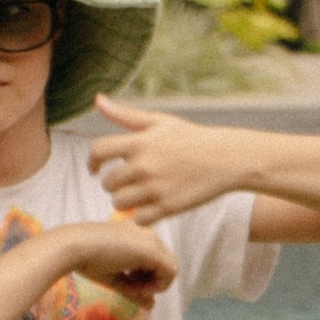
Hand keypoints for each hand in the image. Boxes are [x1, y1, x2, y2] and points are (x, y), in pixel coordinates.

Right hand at [58, 213, 177, 301]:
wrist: (72, 247)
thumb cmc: (85, 259)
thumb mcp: (114, 277)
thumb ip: (135, 290)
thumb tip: (151, 306)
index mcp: (136, 235)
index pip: (154, 260)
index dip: (146, 278)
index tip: (128, 283)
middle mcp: (147, 234)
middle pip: (165, 264)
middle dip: (152, 282)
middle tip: (131, 288)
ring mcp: (151, 240)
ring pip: (170, 269)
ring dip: (154, 284)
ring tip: (132, 288)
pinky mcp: (153, 250)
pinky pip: (170, 272)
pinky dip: (158, 285)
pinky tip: (138, 288)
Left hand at [87, 96, 235, 224]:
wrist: (227, 158)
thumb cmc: (192, 138)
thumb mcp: (159, 122)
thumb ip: (125, 115)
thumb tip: (97, 99)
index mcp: (139, 142)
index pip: (98, 151)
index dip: (92, 162)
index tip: (95, 169)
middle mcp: (144, 165)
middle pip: (108, 183)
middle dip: (114, 184)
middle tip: (127, 183)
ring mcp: (156, 188)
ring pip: (120, 203)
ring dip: (125, 202)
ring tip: (138, 196)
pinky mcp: (169, 207)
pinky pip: (140, 219)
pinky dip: (142, 217)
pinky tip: (152, 208)